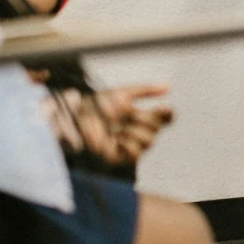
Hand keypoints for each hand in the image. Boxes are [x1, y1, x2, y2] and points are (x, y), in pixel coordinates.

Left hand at [50, 83, 172, 165]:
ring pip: (149, 141)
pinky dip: (129, 146)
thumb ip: (145, 90)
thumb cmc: (95, 104)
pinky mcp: (119, 157)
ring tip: (118, 125)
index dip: (167, 114)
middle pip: (156, 128)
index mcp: (139, 115)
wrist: (75, 117)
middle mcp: (136, 130)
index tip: (162, 108)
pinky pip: (135, 155)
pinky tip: (119, 140)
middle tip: (127, 113)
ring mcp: (129, 144)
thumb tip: (169, 86)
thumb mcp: (122, 93)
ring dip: (135, 131)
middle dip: (144, 119)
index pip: (163, 118)